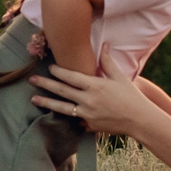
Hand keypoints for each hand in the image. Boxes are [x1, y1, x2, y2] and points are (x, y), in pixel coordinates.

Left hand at [29, 61, 156, 137]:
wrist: (139, 120)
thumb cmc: (131, 96)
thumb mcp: (119, 77)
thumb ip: (107, 62)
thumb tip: (105, 44)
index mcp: (95, 86)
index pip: (71, 77)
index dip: (58, 71)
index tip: (50, 67)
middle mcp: (88, 100)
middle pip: (61, 91)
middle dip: (45, 84)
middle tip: (31, 79)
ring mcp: (87, 114)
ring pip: (62, 108)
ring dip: (46, 102)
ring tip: (33, 99)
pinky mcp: (89, 125)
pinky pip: (75, 119)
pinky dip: (68, 115)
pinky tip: (55, 114)